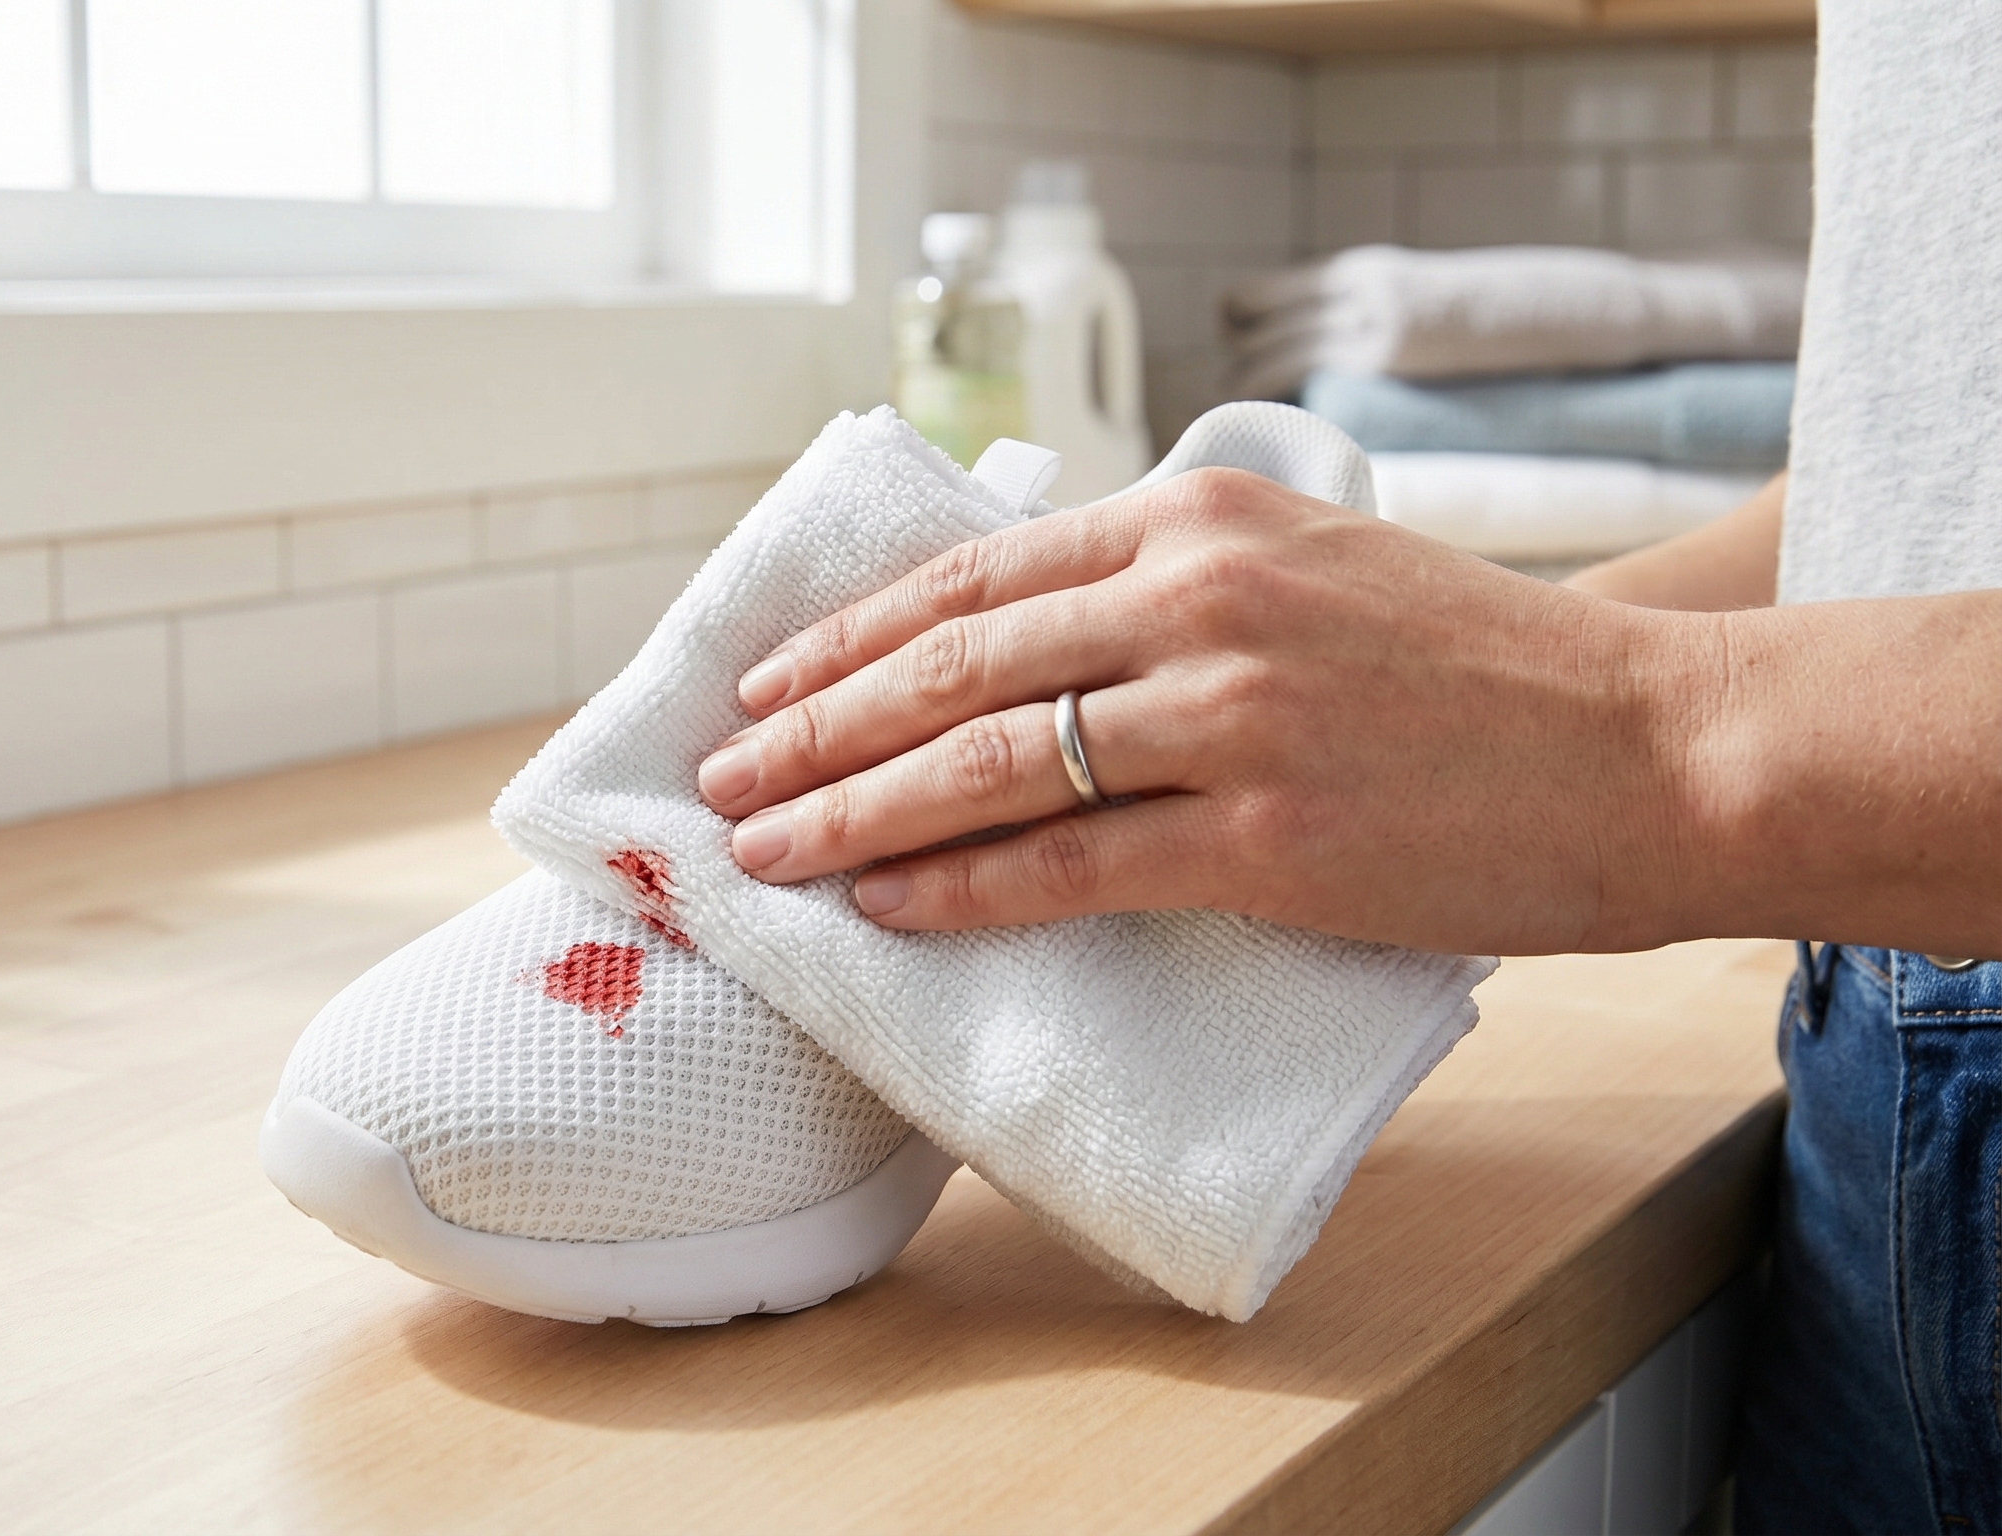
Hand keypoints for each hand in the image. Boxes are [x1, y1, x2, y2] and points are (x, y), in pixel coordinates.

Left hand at [693, 467, 1719, 954]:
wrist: (1658, 744)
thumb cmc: (1484, 671)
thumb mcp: (1312, 566)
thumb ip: (1171, 586)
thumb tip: (1017, 649)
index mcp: (1199, 517)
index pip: (971, 577)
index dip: (847, 640)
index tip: (763, 688)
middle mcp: (1198, 596)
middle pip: (947, 667)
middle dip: (811, 729)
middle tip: (723, 778)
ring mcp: (1229, 714)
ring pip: (979, 765)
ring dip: (849, 813)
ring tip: (765, 851)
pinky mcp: (1265, 836)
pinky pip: (1065, 865)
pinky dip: (956, 889)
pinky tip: (883, 908)